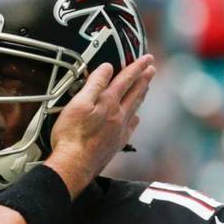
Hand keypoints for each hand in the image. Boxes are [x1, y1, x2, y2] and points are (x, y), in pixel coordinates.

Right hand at [44, 55, 155, 196]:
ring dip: (141, 94)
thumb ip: (94, 85)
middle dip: (144, 78)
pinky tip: (135, 116)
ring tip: (146, 87)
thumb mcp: (78, 104)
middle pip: (135, 92)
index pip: (126, 79)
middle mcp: (119, 115)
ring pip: (135, 107)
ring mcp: (120, 130)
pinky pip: (131, 126)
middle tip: (152, 68)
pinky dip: (135, 116)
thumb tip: (108, 67)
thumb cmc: (71, 135)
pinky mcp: (117, 143)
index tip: (147, 58)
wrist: (74, 165)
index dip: (137, 66)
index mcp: (109, 102)